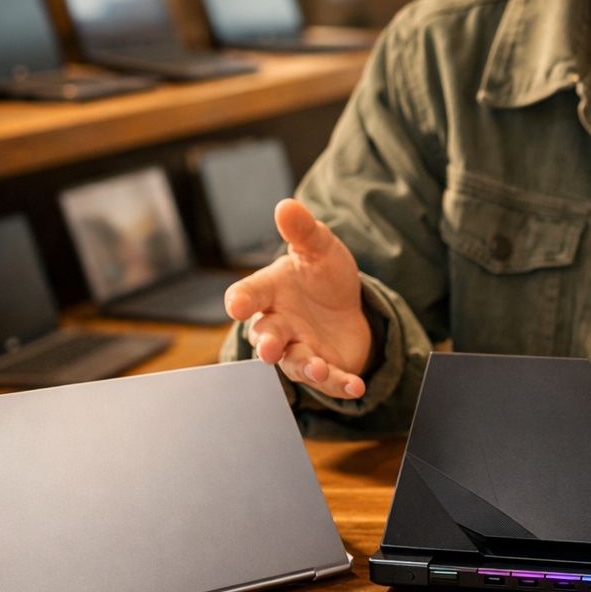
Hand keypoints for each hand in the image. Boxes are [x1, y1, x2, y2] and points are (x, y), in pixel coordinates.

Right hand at [224, 199, 372, 399]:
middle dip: (267, 342)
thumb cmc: (321, 276)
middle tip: (268, 348)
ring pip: (295, 363)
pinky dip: (341, 385)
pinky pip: (329, 381)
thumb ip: (302, 231)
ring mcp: (299, 349)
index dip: (240, 300)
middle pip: (266, 335)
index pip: (248, 295)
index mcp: (270, 291)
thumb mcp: (319, 248)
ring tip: (319, 368)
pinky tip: (356, 387)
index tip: (234, 305)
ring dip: (307, 368)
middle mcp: (279, 324)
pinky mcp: (324, 368)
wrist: (345, 307)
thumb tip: (286, 205)